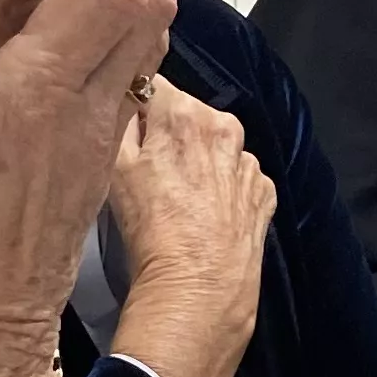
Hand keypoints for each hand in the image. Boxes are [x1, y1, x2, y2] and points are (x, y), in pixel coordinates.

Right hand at [102, 78, 271, 376]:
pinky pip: (236, 177)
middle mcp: (224, 126)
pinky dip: (220, 189)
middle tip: (146, 172)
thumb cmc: (149, 232)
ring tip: (175, 200)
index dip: (132, 103)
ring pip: (211, 145)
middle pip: (184, 112)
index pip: (150, 82)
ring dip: (194, 161)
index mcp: (184, 111)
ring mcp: (248, 162)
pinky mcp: (263, 194)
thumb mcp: (113, 169)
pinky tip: (202, 216)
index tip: (124, 130)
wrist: (198, 293)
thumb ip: (117, 119)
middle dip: (165, 133)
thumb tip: (121, 93)